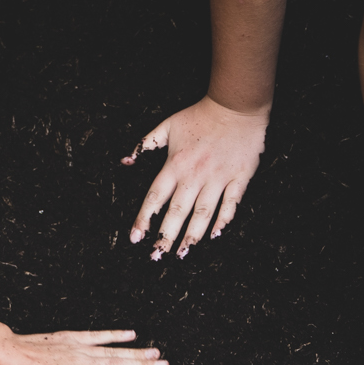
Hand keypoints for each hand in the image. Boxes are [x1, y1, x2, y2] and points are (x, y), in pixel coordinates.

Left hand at [123, 97, 268, 258]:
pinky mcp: (238, 178)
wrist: (235, 107)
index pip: (156, 197)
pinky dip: (223, 221)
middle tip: (156, 256)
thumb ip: (145, 145)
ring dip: (192, 236)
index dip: (144, 218)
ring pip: (203, 213)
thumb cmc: (200, 116)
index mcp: (176, 164)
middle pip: (177, 211)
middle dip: (165, 236)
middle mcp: (195, 175)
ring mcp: (218, 178)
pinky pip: (230, 204)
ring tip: (182, 254)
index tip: (135, 238)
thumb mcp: (167, 126)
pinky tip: (215, 235)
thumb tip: (124, 161)